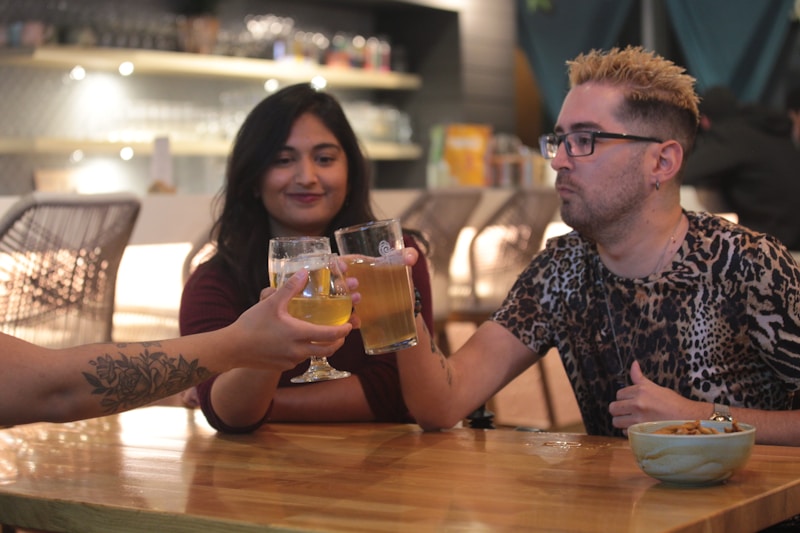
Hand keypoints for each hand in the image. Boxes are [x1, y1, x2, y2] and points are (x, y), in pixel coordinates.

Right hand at [232, 269, 352, 369]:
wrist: (232, 348)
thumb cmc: (251, 325)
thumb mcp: (271, 303)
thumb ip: (289, 288)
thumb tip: (304, 272)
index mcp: (298, 334)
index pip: (330, 335)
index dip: (343, 330)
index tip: (350, 325)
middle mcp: (298, 350)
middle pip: (328, 350)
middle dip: (338, 342)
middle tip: (341, 333)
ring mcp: (290, 361)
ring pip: (313, 355)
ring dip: (320, 346)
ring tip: (320, 335)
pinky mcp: (281, 367)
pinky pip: (299, 360)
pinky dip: (304, 351)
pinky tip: (298, 342)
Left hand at [608, 360, 700, 432]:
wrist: (688, 418)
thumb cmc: (673, 402)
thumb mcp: (656, 387)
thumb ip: (640, 378)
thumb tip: (634, 363)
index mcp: (641, 391)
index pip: (619, 394)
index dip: (624, 398)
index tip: (631, 401)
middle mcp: (638, 403)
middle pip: (613, 408)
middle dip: (618, 410)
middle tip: (628, 412)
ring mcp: (639, 418)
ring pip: (616, 421)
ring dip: (621, 422)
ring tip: (631, 420)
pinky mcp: (641, 431)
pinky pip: (624, 432)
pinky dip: (629, 431)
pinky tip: (638, 428)